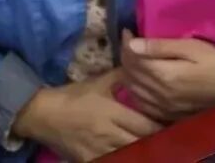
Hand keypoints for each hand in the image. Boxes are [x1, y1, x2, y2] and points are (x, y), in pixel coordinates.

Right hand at [12, 69, 162, 162]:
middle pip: (142, 143)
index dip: (162, 128)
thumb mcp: (97, 82)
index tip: (173, 126)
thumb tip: (141, 62)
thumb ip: (121, 76)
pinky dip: (124, 160)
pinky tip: (132, 157)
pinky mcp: (90, 161)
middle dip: (157, 143)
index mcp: (112, 111)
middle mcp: (108, 132)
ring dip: (143, 153)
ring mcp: (100, 149)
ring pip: (131, 156)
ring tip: (155, 151)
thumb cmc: (72, 96)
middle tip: (169, 140)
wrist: (41, 113)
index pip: (147, 125)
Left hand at [121, 31, 214, 121]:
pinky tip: (140, 80)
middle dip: (125, 55)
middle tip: (130, 41)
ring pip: (132, 89)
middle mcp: (159, 94)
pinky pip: (142, 103)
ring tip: (134, 57)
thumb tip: (132, 43)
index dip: (126, 41)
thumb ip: (160, 47)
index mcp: (164, 75)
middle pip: (129, 73)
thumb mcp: (193, 48)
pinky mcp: (170, 114)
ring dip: (128, 72)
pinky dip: (135, 90)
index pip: (131, 58)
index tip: (129, 29)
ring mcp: (164, 107)